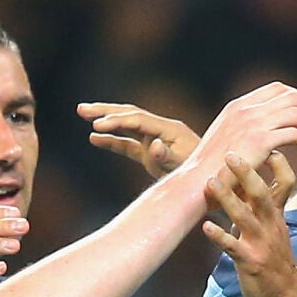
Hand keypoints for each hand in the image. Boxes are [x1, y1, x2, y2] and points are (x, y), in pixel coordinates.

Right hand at [78, 101, 198, 176]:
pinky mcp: (152, 154)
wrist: (215, 187)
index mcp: (170, 130)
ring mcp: (156, 141)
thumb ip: (168, 157)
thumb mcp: (186, 169)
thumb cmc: (204, 178)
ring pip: (126, 125)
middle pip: (129, 114)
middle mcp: (162, 130)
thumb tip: (154, 146)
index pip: (138, 121)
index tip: (95, 125)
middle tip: (81, 109)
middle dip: (105, 111)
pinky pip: (128, 144)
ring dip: (105, 120)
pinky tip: (93, 138)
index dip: (116, 121)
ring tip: (82, 113)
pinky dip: (112, 141)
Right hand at [184, 82, 296, 184]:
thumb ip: (241, 129)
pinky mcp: (261, 141)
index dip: (295, 94)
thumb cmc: (209, 167)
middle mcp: (246, 110)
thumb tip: (260, 129)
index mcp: (237, 106)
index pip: (275, 89)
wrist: (196, 182)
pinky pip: (294, 132)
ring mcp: (253, 124)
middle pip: (289, 96)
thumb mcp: (223, 137)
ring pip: (296, 112)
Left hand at [200, 150, 296, 296]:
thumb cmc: (275, 258)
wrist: (288, 296)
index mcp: (276, 215)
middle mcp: (270, 225)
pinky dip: (220, 236)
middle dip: (247, 173)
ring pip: (245, 217)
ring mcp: (261, 243)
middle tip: (230, 153)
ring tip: (211, 183)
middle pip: (262, 194)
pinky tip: (206, 227)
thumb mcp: (274, 227)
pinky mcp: (250, 262)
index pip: (285, 182)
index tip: (266, 142)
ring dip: (228, 199)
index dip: (278, 163)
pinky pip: (233, 247)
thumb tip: (250, 178)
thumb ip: (263, 205)